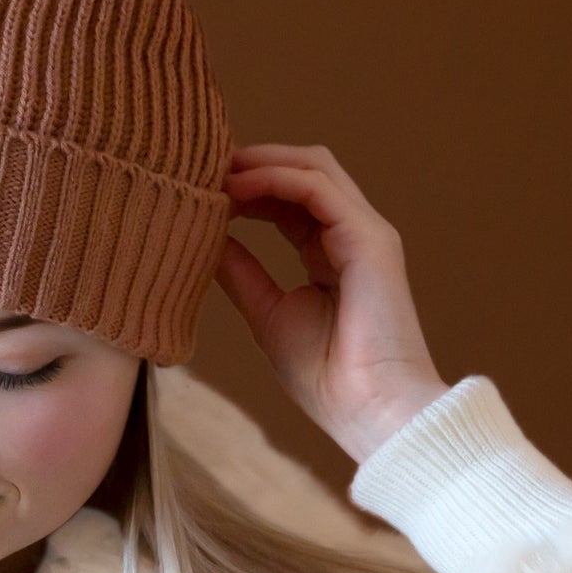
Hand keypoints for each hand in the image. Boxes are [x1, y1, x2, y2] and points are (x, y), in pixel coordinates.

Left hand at [216, 143, 450, 464]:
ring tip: (215, 169)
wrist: (369, 411)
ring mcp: (365, 232)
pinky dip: (276, 178)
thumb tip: (208, 240)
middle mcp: (351, 235)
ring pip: (315, 168)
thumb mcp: (268, 315)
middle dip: (253, 161)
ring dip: (262, 162)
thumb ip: (243, 274)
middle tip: (203, 165)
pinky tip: (238, 187)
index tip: (201, 187)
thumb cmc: (327, 378)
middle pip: (303, 172)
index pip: (288, 200)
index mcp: (329, 254)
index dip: (247, 186)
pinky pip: (319, 189)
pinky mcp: (370, 238)